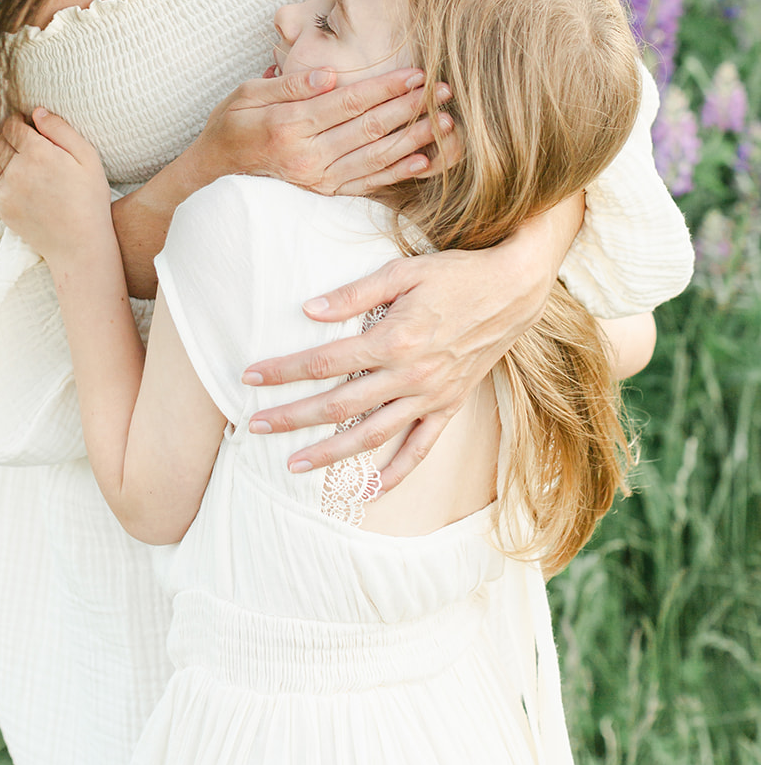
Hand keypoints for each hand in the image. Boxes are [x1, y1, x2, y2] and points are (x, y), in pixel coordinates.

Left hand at [0, 109, 109, 265]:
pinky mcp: (3, 208)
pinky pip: (0, 186)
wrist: (79, 245)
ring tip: (34, 168)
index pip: (11, 125)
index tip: (27, 122)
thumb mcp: (87, 156)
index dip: (18, 120)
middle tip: (30, 143)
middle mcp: (15, 169)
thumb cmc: (89, 199)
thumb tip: (37, 112)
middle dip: (12, 137)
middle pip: (0, 142)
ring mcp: (6, 191)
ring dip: (10, 159)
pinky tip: (32, 189)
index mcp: (36, 152)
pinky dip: (11, 181)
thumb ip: (60, 129)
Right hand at [193, 67, 457, 195]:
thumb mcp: (246, 94)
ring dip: (414, 139)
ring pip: (376, 158)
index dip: (385, 87)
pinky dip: (397, 172)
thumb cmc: (229, 127)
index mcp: (289, 126)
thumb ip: (290, 85)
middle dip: (410, 108)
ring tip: (445, 122)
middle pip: (369, 129)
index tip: (416, 73)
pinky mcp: (323, 194)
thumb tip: (331, 75)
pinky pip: (367, 184)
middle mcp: (308, 157)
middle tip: (445, 91)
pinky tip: (423, 159)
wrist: (210, 177)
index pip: (348, 103)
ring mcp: (318, 180)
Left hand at [241, 231, 563, 490]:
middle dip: (293, 417)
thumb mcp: (402, 271)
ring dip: (331, 453)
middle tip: (254, 426)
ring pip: (372, 435)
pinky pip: (419, 449)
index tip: (250, 377)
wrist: (513, 290)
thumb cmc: (454, 274)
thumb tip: (308, 310)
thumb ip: (353, 294)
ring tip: (294, 466)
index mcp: (394, 339)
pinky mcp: (449, 406)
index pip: (324, 361)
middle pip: (339, 404)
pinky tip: (367, 493)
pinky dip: (394, 475)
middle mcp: (410, 375)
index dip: (284, 371)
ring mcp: (431, 396)